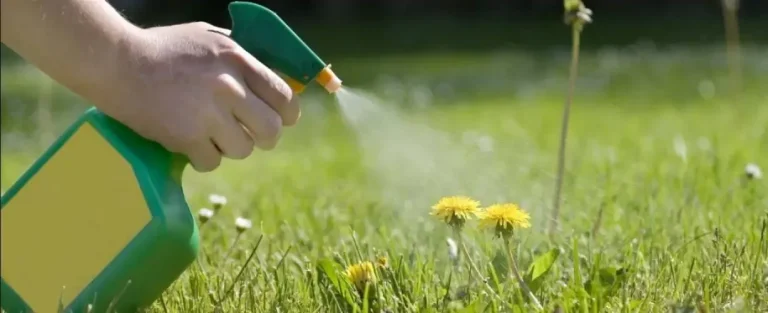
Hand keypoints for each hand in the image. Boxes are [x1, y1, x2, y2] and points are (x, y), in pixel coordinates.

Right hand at [97, 22, 299, 171]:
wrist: (116, 62)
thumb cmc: (164, 49)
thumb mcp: (210, 39)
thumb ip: (242, 59)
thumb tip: (274, 83)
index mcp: (238, 59)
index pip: (284, 97)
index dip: (287, 114)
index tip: (282, 120)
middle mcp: (228, 86)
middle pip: (271, 130)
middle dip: (264, 137)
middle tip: (250, 135)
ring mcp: (208, 113)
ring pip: (243, 149)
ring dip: (230, 147)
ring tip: (211, 134)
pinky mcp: (186, 137)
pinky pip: (212, 162)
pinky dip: (202, 157)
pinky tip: (190, 143)